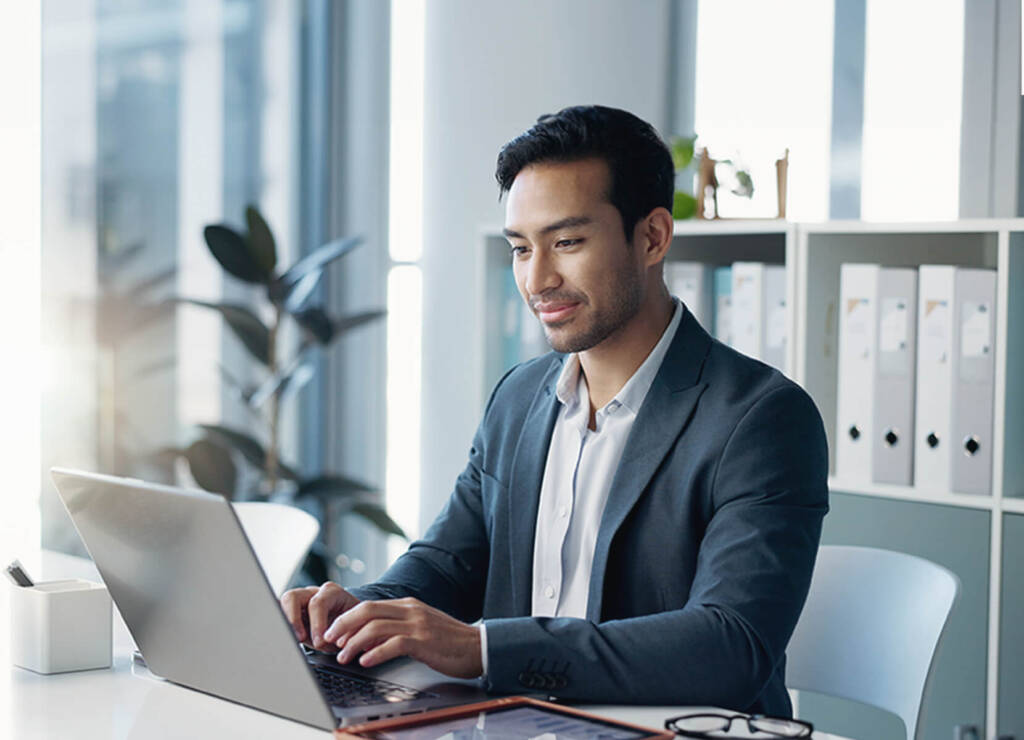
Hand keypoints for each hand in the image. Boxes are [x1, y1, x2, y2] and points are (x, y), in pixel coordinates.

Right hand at [280, 582, 360, 650]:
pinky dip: (283, 626)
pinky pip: (281, 614)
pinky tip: (288, 639)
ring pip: (282, 603)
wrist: (352, 625)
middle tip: (300, 639)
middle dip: (294, 620)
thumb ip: (344, 634)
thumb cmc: (352, 626)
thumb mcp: (353, 630)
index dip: (316, 623)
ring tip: (293, 640)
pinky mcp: (292, 611)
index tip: (319, 642)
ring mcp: (301, 600)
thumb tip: (329, 643)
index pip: (318, 603)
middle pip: (292, 597)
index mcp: (332, 593)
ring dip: (286, 622)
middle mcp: (313, 593)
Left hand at [323, 597, 482, 678]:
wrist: (478, 647)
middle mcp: (411, 610)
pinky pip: (393, 644)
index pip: (370, 606)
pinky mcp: (424, 641)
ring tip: (343, 656)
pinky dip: (375, 653)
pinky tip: (366, 661)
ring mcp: (418, 624)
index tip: (333, 633)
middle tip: (329, 641)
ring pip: (376, 627)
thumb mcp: (420, 628)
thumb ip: (396, 629)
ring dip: (354, 642)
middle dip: (343, 625)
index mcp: (408, 605)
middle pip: (367, 610)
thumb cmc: (449, 641)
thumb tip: (367, 639)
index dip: (347, 619)